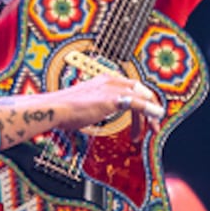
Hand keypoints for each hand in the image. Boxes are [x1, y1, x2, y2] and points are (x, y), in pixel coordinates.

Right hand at [0, 75, 163, 147]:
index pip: (131, 87)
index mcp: (105, 80)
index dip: (141, 102)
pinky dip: (148, 110)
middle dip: (150, 108)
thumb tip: (101, 112)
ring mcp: (112, 89)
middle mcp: (111, 80)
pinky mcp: (113, 99)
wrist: (55, 109)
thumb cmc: (65, 110)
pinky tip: (154, 118)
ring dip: (149, 115)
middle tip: (153, 126)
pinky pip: (138, 103)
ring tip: (148, 131)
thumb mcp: (87, 105)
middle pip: (140, 91)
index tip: (145, 117)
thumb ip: (99, 106)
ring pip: (142, 97)